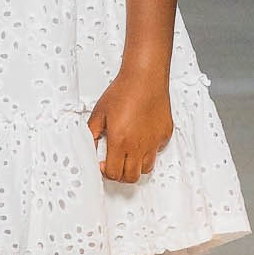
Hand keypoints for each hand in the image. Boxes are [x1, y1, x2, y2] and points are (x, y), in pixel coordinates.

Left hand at [88, 65, 174, 185]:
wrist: (144, 78)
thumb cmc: (123, 91)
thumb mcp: (99, 113)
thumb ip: (91, 133)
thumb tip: (89, 146)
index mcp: (119, 141)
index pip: (113, 173)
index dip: (106, 172)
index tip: (103, 164)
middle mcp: (138, 145)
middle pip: (131, 177)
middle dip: (121, 174)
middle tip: (115, 164)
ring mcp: (153, 142)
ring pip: (146, 169)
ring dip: (136, 166)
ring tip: (129, 154)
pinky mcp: (164, 135)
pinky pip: (157, 151)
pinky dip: (149, 151)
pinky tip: (141, 139)